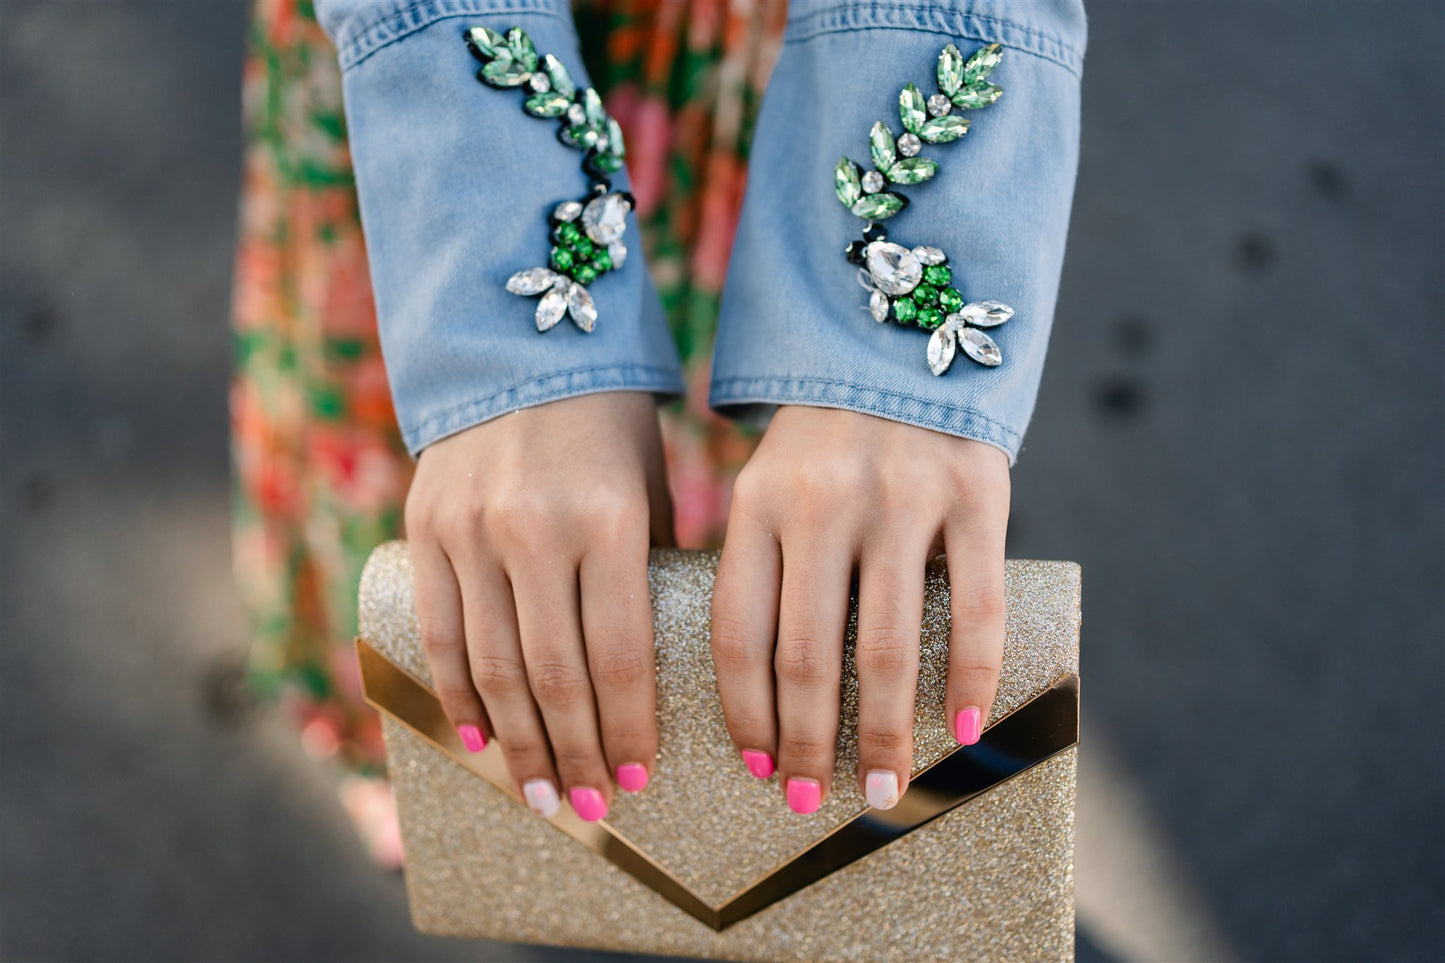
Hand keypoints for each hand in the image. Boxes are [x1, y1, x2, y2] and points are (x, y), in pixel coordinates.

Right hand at [404, 392, 672, 821]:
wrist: (520, 342)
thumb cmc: (610, 424)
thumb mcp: (650, 483)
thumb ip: (652, 568)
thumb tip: (665, 665)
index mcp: (608, 517)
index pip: (618, 654)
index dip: (626, 728)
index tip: (637, 781)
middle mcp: (534, 528)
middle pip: (553, 676)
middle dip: (575, 753)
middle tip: (590, 808)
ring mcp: (470, 531)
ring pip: (491, 667)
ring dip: (517, 743)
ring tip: (538, 794)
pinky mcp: (424, 528)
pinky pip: (439, 632)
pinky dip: (455, 694)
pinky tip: (475, 738)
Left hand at [710, 406, 1008, 812]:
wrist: (903, 339)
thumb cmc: (825, 439)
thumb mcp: (767, 484)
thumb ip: (760, 565)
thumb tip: (758, 693)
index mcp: (757, 503)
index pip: (738, 633)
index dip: (746, 714)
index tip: (758, 768)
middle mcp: (824, 502)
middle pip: (807, 656)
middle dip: (807, 745)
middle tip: (811, 802)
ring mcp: (902, 498)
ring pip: (887, 647)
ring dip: (882, 733)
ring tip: (880, 787)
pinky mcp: (975, 494)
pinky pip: (976, 607)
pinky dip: (972, 677)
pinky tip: (963, 729)